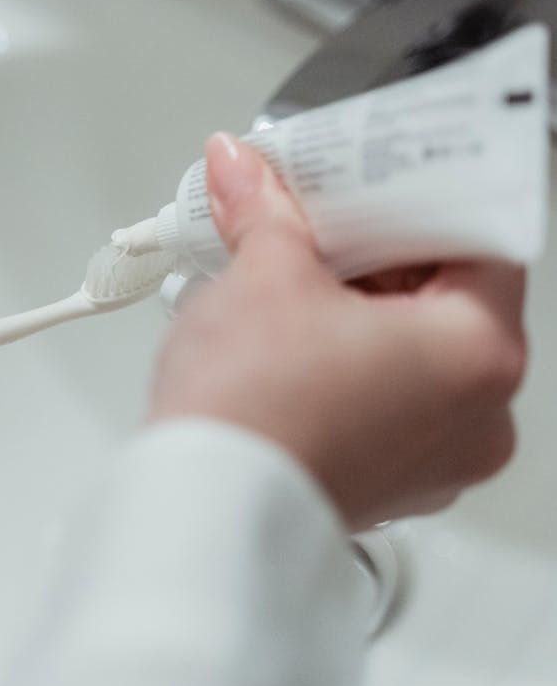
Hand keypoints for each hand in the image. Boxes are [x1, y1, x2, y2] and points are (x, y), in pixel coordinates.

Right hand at [149, 133, 525, 530]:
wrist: (204, 513)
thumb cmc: (249, 417)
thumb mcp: (264, 277)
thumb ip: (266, 210)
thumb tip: (246, 171)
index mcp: (477, 352)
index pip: (481, 238)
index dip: (426, 197)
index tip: (382, 179)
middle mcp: (480, 412)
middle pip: (451, 293)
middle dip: (383, 248)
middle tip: (328, 216)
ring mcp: (441, 454)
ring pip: (422, 346)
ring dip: (366, 302)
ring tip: (302, 273)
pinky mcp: (399, 479)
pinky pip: (397, 395)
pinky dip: (358, 357)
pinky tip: (301, 332)